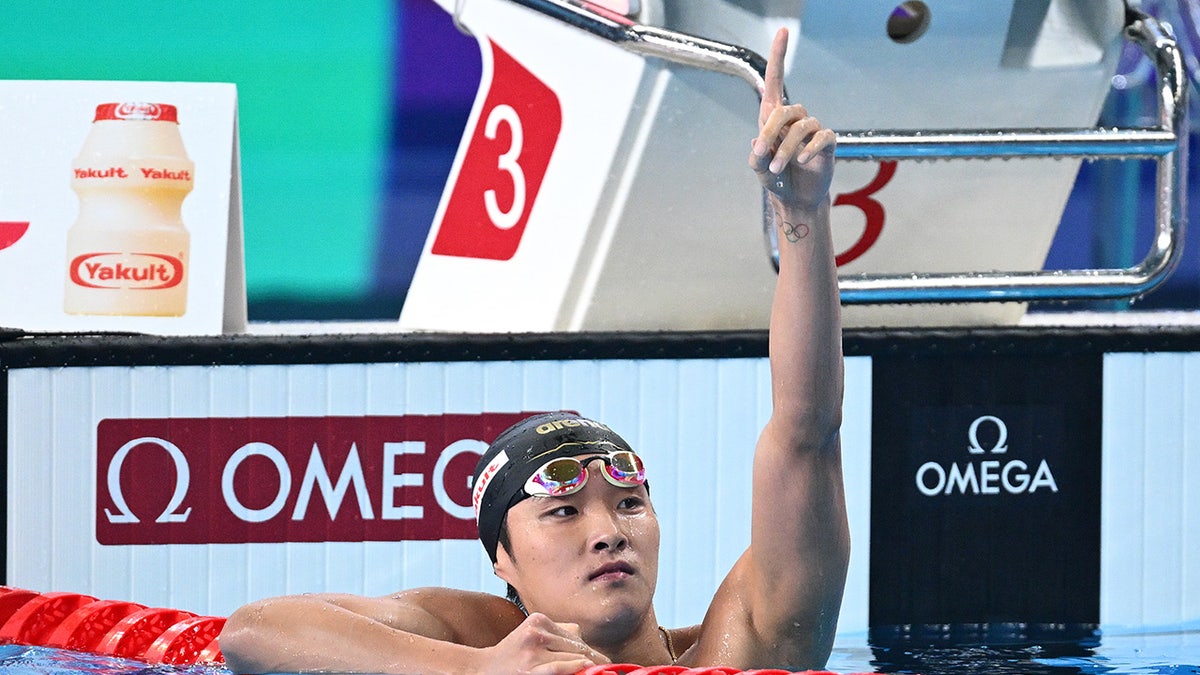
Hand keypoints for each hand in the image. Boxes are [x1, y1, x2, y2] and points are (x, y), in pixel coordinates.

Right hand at [474, 613, 608, 674]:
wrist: (484, 668)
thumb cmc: (512, 652)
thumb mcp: (531, 632)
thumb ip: (556, 631)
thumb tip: (582, 636)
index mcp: (538, 620)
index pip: (573, 636)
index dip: (590, 649)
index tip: (604, 659)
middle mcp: (536, 632)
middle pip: (574, 645)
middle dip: (591, 657)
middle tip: (606, 665)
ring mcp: (532, 652)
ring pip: (570, 656)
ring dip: (586, 664)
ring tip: (599, 669)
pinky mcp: (530, 669)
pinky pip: (558, 667)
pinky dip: (574, 667)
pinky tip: (584, 667)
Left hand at [748, 28, 835, 215]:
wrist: (796, 199)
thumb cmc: (776, 179)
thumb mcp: (759, 168)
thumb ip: (756, 156)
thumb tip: (758, 139)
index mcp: (773, 117)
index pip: (775, 80)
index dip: (778, 56)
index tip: (783, 31)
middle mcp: (794, 119)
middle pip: (785, 110)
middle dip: (772, 133)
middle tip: (764, 157)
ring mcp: (812, 130)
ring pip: (801, 128)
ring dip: (786, 149)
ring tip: (779, 168)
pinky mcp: (826, 143)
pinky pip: (821, 137)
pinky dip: (809, 150)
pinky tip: (801, 162)